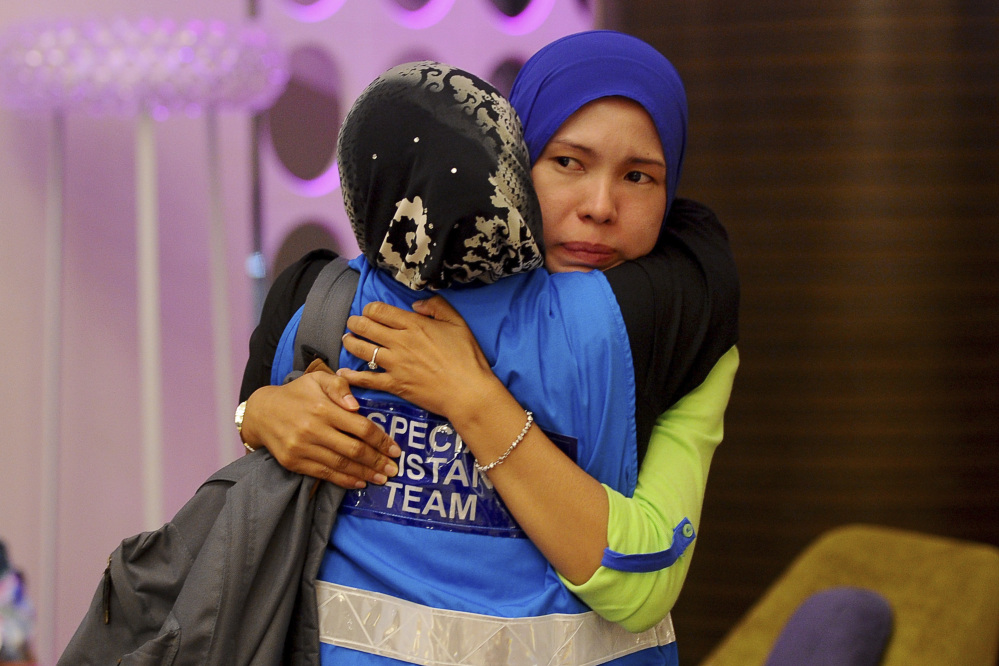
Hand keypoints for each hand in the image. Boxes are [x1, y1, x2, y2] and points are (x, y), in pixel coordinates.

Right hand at [240, 360, 399, 487]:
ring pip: (341, 465)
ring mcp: (302, 448)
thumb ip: (340, 386)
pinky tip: (359, 482)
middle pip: (354, 450)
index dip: (381, 440)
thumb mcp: (318, 379)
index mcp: (323, 408)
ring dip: (365, 474)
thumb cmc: (296, 394)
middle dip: (377, 461)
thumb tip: (356, 406)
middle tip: (394, 469)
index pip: (360, 427)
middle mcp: (313, 430)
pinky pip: (324, 474)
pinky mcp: (294, 462)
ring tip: (382, 478)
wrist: (260, 412)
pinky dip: (344, 480)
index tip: (395, 449)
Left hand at [337, 296, 502, 422]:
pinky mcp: (394, 385)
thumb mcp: (458, 323)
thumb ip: (437, 307)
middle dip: (355, 323)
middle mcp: (400, 342)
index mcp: (414, 325)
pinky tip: (343, 373)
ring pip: (363, 350)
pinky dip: (352, 376)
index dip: (369, 309)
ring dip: (350, 343)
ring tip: (346, 341)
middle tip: (352, 323)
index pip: (381, 311)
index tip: (368, 311)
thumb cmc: (467, 357)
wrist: (468, 392)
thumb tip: (416, 305)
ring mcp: (395, 364)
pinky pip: (367, 379)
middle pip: (366, 327)